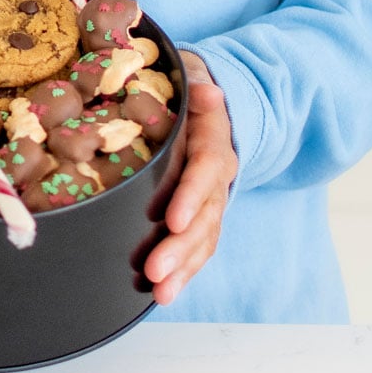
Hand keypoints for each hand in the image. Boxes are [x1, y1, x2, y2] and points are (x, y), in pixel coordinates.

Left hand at [144, 50, 236, 307]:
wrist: (204, 102)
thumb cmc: (186, 91)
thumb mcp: (191, 77)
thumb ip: (198, 84)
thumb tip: (211, 92)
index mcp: (213, 142)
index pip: (207, 170)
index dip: (192, 195)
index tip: (173, 220)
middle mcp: (217, 177)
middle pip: (205, 216)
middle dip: (181, 247)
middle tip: (154, 272)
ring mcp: (210, 200)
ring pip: (203, 238)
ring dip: (183, 268)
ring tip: (160, 293)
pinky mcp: (200, 217)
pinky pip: (197, 248)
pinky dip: (183, 272)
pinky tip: (162, 295)